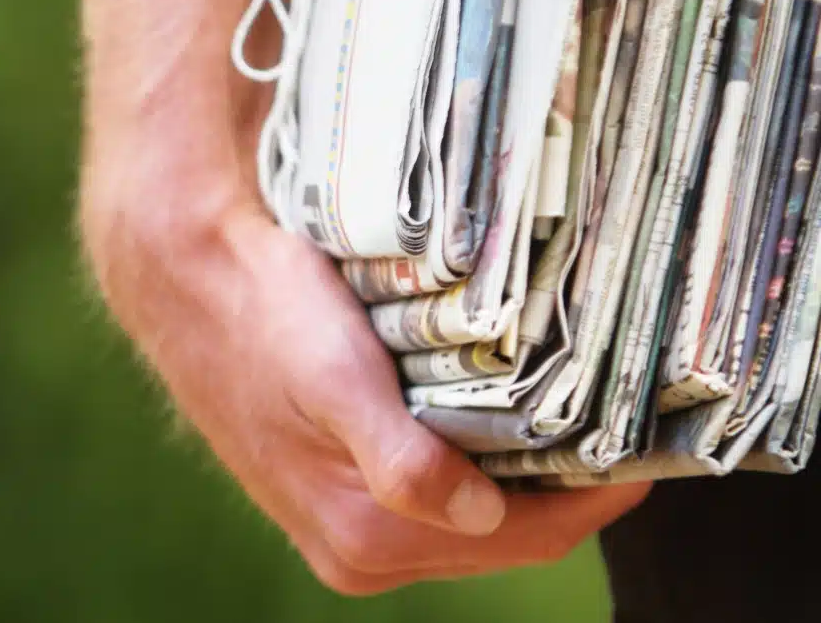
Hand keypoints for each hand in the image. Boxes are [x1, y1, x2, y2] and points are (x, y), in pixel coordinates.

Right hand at [78, 176, 651, 594]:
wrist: (185, 279)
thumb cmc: (262, 316)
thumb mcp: (336, 378)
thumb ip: (404, 462)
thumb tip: (481, 520)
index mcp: (364, 534)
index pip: (525, 540)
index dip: (595, 497)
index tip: (643, 446)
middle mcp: (356, 548)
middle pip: (504, 538)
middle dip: (563, 487)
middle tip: (612, 419)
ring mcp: (341, 523)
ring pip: (473, 519)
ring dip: (520, 475)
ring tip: (561, 412)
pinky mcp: (331, 489)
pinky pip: (434, 496)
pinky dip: (475, 463)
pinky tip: (488, 414)